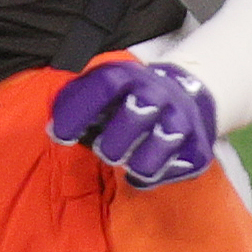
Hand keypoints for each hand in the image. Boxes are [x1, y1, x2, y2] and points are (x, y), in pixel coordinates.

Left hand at [48, 59, 216, 187]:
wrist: (185, 94)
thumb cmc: (130, 98)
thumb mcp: (106, 88)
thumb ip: (78, 101)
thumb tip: (54, 128)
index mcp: (129, 75)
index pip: (104, 85)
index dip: (78, 110)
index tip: (59, 135)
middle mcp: (157, 93)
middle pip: (135, 113)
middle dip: (113, 142)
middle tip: (104, 152)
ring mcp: (181, 119)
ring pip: (160, 144)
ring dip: (137, 161)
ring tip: (127, 162)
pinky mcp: (198, 146)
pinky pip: (177, 167)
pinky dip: (155, 176)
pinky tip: (142, 172)